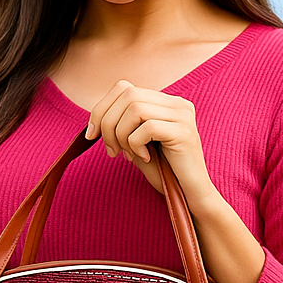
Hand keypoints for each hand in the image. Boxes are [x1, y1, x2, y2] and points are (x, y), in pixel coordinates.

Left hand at [84, 80, 215, 211]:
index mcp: (165, 102)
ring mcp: (182, 115)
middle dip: (108, 123)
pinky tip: (145, 158)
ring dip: (121, 135)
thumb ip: (123, 126)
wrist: (190, 195)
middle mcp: (177, 103)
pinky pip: (147, 127)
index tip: (91, 134)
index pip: (124, 87)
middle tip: (111, 150)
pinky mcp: (184, 131)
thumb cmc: (164, 172)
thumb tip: (95, 119)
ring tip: (129, 155)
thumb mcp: (138, 144)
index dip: (102, 108)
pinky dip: (136, 144)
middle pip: (127, 94)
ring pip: (135, 108)